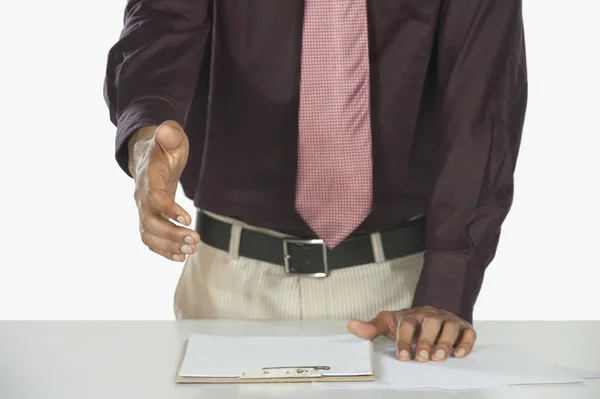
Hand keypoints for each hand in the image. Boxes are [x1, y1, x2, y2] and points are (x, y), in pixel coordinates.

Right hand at [129, 120, 199, 261]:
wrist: (148, 156)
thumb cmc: (164, 147)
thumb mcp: (170, 136)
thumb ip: (169, 134)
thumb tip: (168, 131)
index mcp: (148, 176)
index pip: (154, 197)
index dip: (169, 210)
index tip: (187, 219)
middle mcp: (141, 195)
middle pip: (150, 221)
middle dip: (172, 234)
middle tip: (195, 241)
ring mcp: (143, 208)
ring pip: (149, 233)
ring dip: (169, 246)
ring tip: (191, 250)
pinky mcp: (148, 217)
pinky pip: (150, 238)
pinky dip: (163, 250)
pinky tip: (180, 256)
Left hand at [347, 306, 475, 361]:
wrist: (433, 310)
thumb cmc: (411, 321)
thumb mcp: (389, 322)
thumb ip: (372, 327)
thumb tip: (352, 326)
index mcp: (412, 315)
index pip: (408, 325)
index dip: (404, 340)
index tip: (403, 356)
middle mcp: (431, 316)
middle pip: (430, 324)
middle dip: (426, 341)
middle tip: (422, 357)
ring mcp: (448, 320)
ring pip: (450, 327)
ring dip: (445, 343)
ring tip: (439, 357)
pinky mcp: (463, 327)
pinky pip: (468, 333)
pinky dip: (465, 343)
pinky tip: (459, 354)